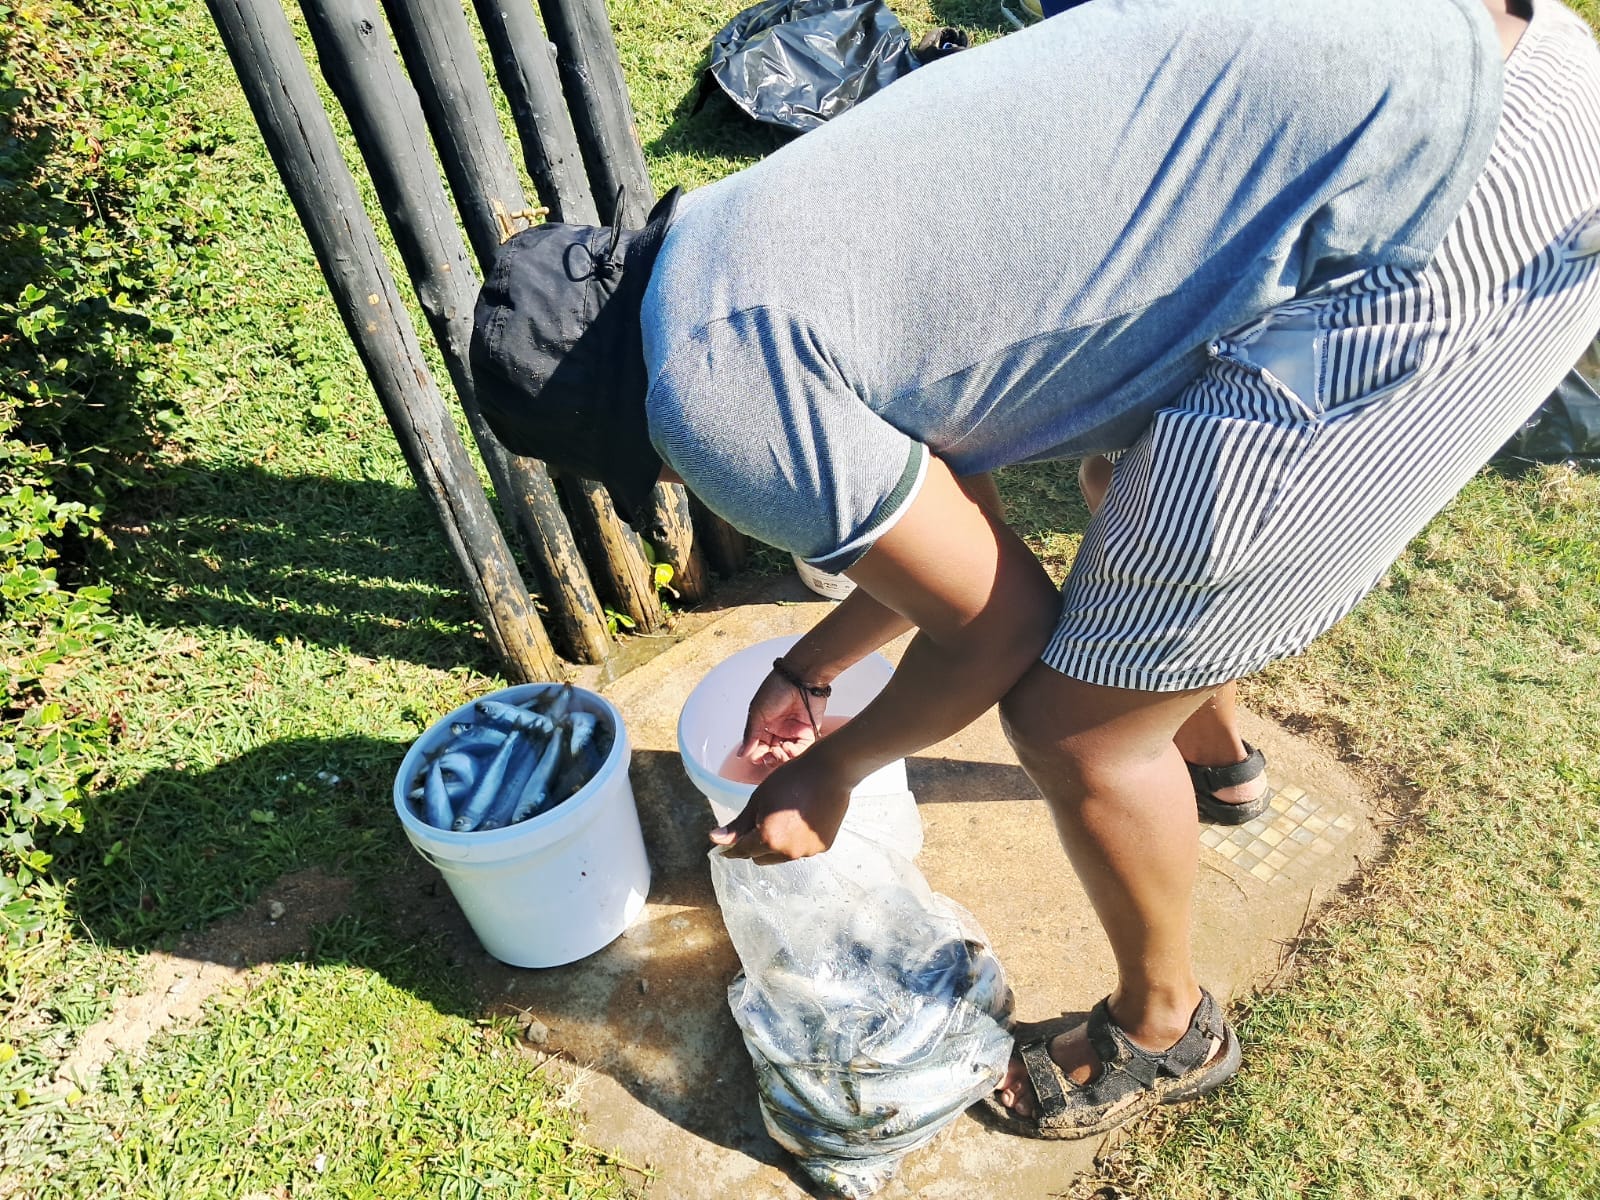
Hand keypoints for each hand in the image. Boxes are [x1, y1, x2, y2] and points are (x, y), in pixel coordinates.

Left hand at [710, 748, 850, 863]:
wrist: (830, 772)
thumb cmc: (790, 780)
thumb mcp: (758, 800)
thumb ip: (738, 825)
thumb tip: (715, 839)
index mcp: (768, 839)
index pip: (742, 851)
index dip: (732, 849)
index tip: (725, 849)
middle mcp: (788, 852)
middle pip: (760, 857)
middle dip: (755, 845)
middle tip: (761, 821)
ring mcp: (807, 851)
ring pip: (781, 856)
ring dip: (776, 844)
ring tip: (784, 818)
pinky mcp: (822, 847)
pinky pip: (801, 849)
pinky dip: (796, 840)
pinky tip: (801, 819)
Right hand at [737, 667, 827, 768]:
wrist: (799, 678)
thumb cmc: (777, 689)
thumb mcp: (757, 712)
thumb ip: (751, 735)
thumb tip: (742, 753)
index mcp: (765, 724)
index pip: (760, 747)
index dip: (758, 755)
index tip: (757, 757)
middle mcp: (779, 730)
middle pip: (774, 753)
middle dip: (770, 758)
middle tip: (769, 755)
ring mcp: (794, 732)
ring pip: (788, 755)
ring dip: (782, 758)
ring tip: (779, 751)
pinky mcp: (808, 732)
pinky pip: (801, 749)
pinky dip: (794, 753)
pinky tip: (788, 746)